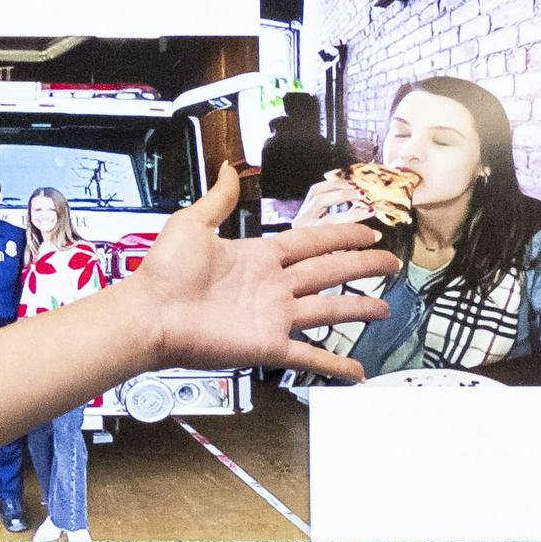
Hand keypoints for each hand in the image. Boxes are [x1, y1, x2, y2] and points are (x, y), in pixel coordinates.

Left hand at [117, 181, 395, 381]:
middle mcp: (273, 286)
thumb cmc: (164, 273)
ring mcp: (273, 317)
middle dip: (362, 266)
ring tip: (384, 308)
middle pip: (330, 272)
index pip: (312, 242)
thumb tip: (228, 169)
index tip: (367, 231)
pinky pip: (307, 355)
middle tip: (390, 264)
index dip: (341, 236)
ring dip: (357, 309)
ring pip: (328, 309)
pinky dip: (333, 365)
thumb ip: (219, 199)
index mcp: (260, 256)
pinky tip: (355, 372)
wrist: (150, 314)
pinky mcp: (267, 346)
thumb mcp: (193, 223)